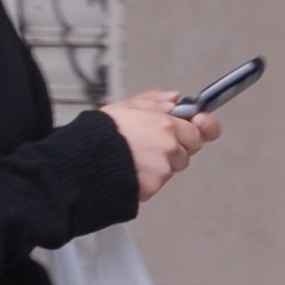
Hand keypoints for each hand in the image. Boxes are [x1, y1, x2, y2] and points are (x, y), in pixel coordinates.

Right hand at [104, 90, 218, 202]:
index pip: (199, 129)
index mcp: (165, 124)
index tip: (200, 126)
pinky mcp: (154, 186)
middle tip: (153, 143)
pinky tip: (132, 169)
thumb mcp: (126, 106)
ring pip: (174, 166)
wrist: (83, 162)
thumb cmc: (99, 134)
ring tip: (136, 156)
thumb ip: (155, 100)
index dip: (198, 128)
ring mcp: (162, 168)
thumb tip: (175, 99)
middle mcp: (168, 146)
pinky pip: (159, 182)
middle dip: (177, 146)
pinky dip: (149, 178)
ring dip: (162, 163)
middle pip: (189, 149)